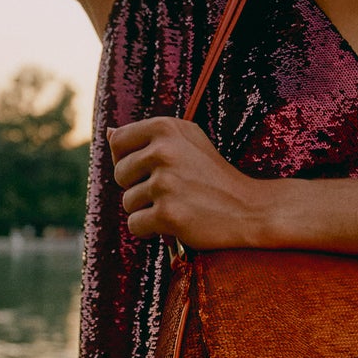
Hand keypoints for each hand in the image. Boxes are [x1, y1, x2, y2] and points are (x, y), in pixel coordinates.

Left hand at [107, 117, 273, 246]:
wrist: (250, 209)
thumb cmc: (215, 175)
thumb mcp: (188, 142)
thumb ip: (149, 136)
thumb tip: (108, 133)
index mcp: (166, 127)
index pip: (118, 141)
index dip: (128, 159)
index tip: (149, 169)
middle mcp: (163, 151)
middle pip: (120, 174)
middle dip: (138, 187)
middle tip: (171, 191)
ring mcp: (165, 183)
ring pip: (128, 202)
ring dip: (147, 210)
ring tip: (177, 206)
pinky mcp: (168, 214)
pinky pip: (136, 224)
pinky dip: (150, 230)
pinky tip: (174, 224)